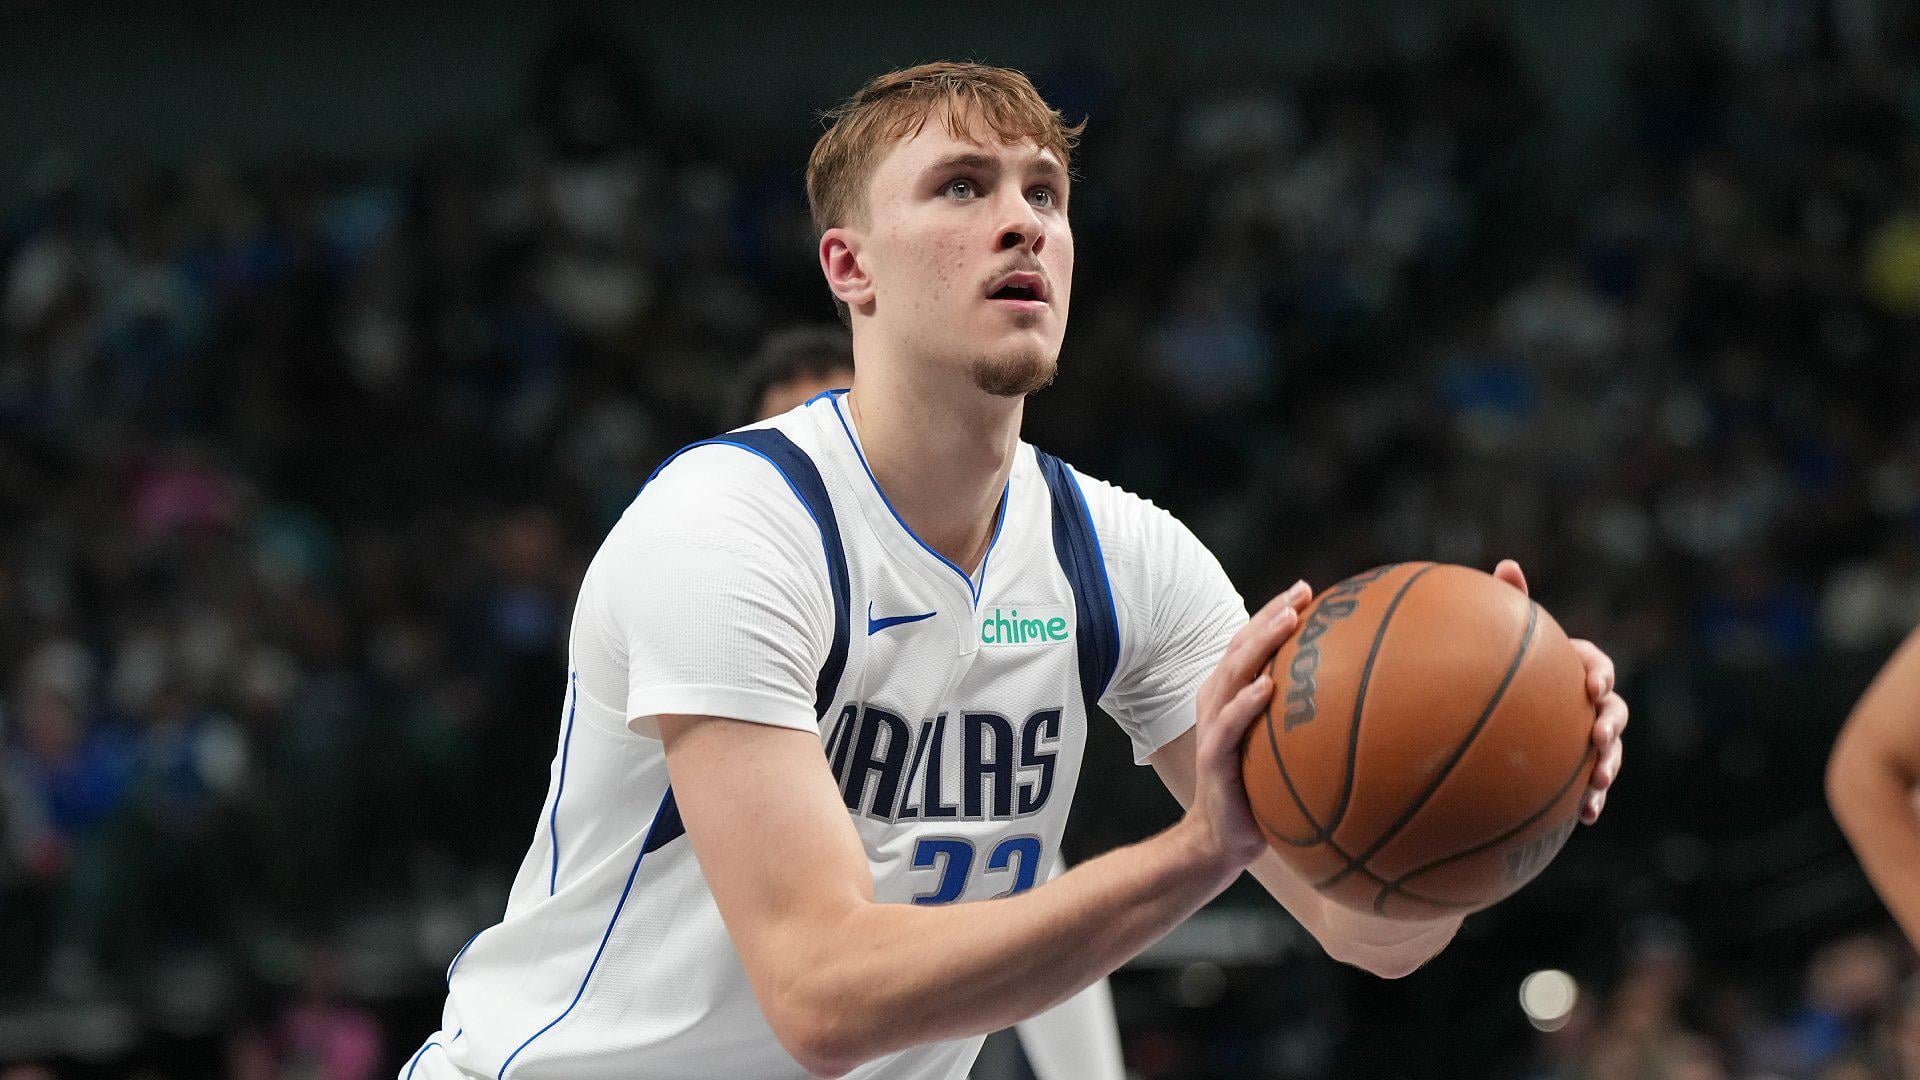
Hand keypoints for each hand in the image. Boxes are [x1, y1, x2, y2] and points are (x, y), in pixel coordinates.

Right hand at [1185, 580, 1311, 868]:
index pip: (1251, 643)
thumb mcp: (1282, 754)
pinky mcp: (1213, 756)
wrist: (1222, 840)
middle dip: (1271, 615)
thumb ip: (1304, 726)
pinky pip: (1230, 724)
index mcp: (1232, 695)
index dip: (1275, 613)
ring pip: (1233, 672)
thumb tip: (1367, 712)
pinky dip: (1246, 702)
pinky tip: (1268, 687)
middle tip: (1302, 593)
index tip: (1308, 590)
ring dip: (1261, 642)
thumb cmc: (1259, 795)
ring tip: (1289, 619)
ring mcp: (1213, 727)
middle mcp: (1218, 702)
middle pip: (1242, 645)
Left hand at [1493, 560, 1627, 824]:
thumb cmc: (1508, 668)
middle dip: (1612, 722)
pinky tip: (1585, 817)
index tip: (1590, 682)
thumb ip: (1512, 603)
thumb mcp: (1510, 638)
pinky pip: (1593, 784)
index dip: (1599, 671)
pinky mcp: (1578, 767)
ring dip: (1608, 764)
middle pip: (1615, 709)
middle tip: (1599, 734)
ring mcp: (1587, 736)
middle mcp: (1588, 702)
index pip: (1597, 662)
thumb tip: (1506, 564)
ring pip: (1611, 750)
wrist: (1500, 717)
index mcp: (1573, 667)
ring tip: (1596, 781)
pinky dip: (1594, 799)